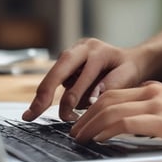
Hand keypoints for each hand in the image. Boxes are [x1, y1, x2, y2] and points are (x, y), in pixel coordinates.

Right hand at [22, 37, 142, 121]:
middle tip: (32, 113)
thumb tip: (92, 99)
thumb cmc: (128, 69)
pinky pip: (56, 79)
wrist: (129, 59)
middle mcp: (82, 48)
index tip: (71, 114)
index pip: (83, 73)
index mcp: (98, 51)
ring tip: (42, 110)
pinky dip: (51, 93)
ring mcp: (71, 52)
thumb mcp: (128, 76)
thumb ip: (111, 86)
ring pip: (55, 76)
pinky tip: (50, 100)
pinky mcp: (65, 61)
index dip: (77, 94)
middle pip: (59, 68)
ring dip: (49, 96)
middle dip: (45, 92)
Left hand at [69, 81, 161, 148]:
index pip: (113, 93)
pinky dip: (107, 129)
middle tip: (73, 132)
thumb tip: (131, 129)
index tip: (82, 122)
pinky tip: (99, 139)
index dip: (93, 108)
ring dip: (90, 124)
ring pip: (111, 109)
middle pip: (106, 98)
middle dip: (85, 116)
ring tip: (79, 138)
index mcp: (154, 88)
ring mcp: (157, 103)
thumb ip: (153, 115)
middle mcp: (152, 91)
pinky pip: (125, 121)